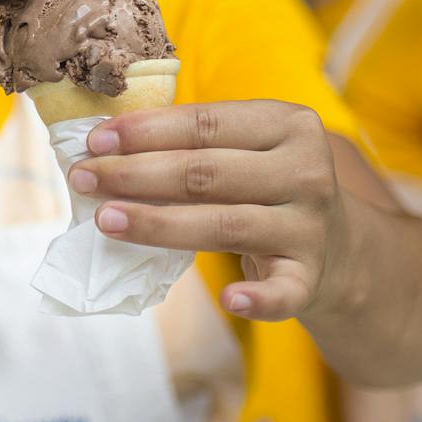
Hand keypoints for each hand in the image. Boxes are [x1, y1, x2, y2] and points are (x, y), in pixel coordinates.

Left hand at [69, 101, 350, 321]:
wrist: (339, 245)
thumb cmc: (265, 185)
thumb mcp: (247, 148)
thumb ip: (193, 142)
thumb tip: (104, 144)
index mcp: (288, 124)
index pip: (205, 123)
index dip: (146, 131)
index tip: (94, 140)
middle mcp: (306, 172)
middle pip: (206, 173)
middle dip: (136, 174)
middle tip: (82, 178)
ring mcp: (311, 227)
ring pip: (225, 225)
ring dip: (159, 223)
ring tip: (107, 219)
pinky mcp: (311, 277)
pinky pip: (283, 291)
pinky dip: (258, 298)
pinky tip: (228, 298)